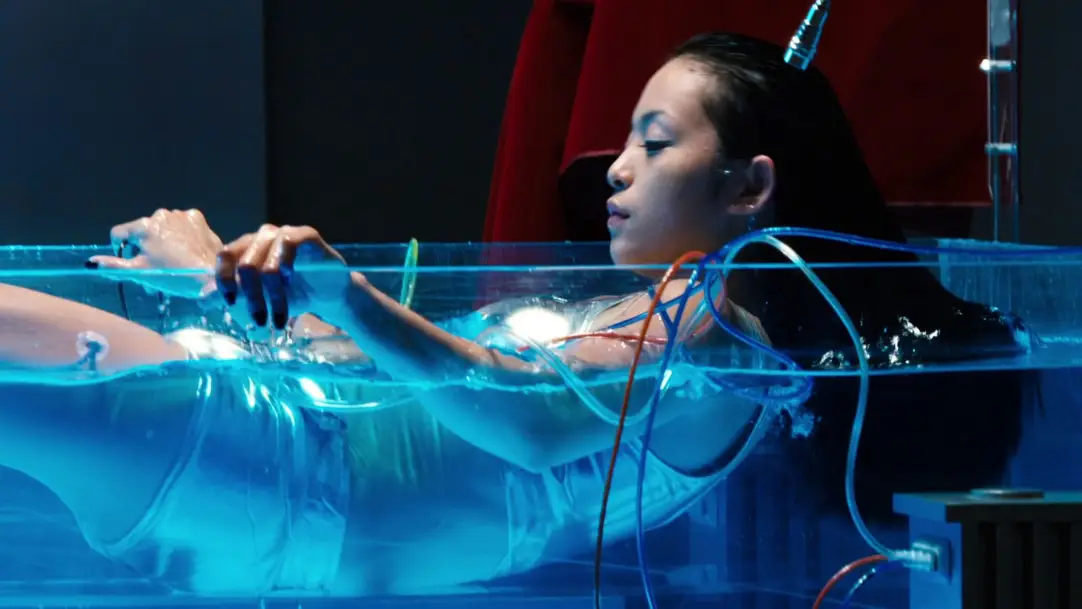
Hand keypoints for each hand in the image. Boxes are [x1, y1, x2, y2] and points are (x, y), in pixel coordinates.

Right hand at [90, 208, 223, 297]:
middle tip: (156, 266)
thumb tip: (90, 263)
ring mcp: (180, 215)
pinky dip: (181, 234)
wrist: (210, 275)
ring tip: (174, 259)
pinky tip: (187, 249)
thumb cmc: (173, 275)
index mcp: (144, 226)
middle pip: (142, 231)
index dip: (121, 249)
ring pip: (162, 227)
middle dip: (144, 246)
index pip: (119, 233)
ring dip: (163, 239)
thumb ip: (114, 266)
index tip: (132, 261)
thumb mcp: (140, 272)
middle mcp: (161, 214)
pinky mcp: (196, 218)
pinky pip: (181, 225)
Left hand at [216, 224, 348, 328]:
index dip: (223, 280)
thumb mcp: (261, 298)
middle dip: (252, 298)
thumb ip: (233, 294)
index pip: (226, 256)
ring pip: (267, 263)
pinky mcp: (306, 235)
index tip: (229, 303)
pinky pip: (289, 242)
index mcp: (248, 248)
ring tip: (278, 317)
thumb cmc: (294, 294)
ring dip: (272, 295)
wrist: (329, 294)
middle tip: (259, 321)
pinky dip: (284, 263)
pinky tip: (288, 281)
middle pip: (245, 265)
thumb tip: (203, 298)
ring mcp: (285, 234)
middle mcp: (263, 238)